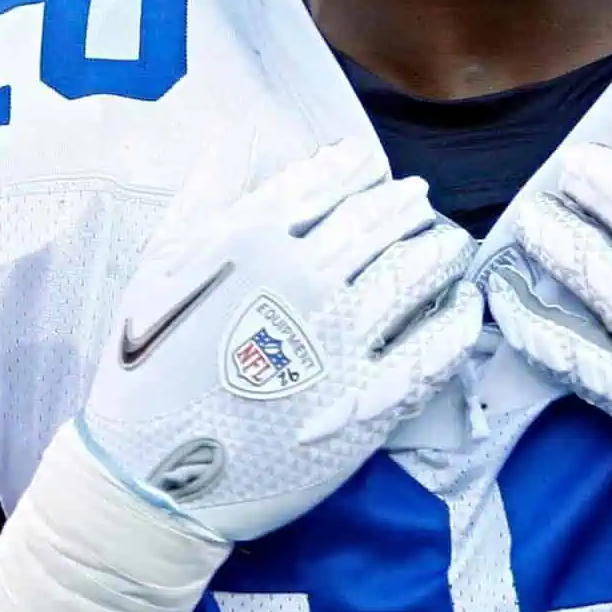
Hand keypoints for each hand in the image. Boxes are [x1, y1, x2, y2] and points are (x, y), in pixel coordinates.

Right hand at [79, 137, 483, 541]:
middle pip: (377, 223)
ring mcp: (343, 338)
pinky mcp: (368, 396)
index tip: (370, 165)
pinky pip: (433, 346)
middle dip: (403, 205)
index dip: (356, 169)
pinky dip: (456, 319)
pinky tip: (463, 305)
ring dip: (438, 250)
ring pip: (412, 273)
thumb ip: (205, 196)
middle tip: (418, 200)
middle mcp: (306, 278)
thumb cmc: (148, 367)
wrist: (152, 475)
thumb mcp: (159, 267)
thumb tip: (238, 136)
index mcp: (253, 240)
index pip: (325, 184)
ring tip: (448, 243)